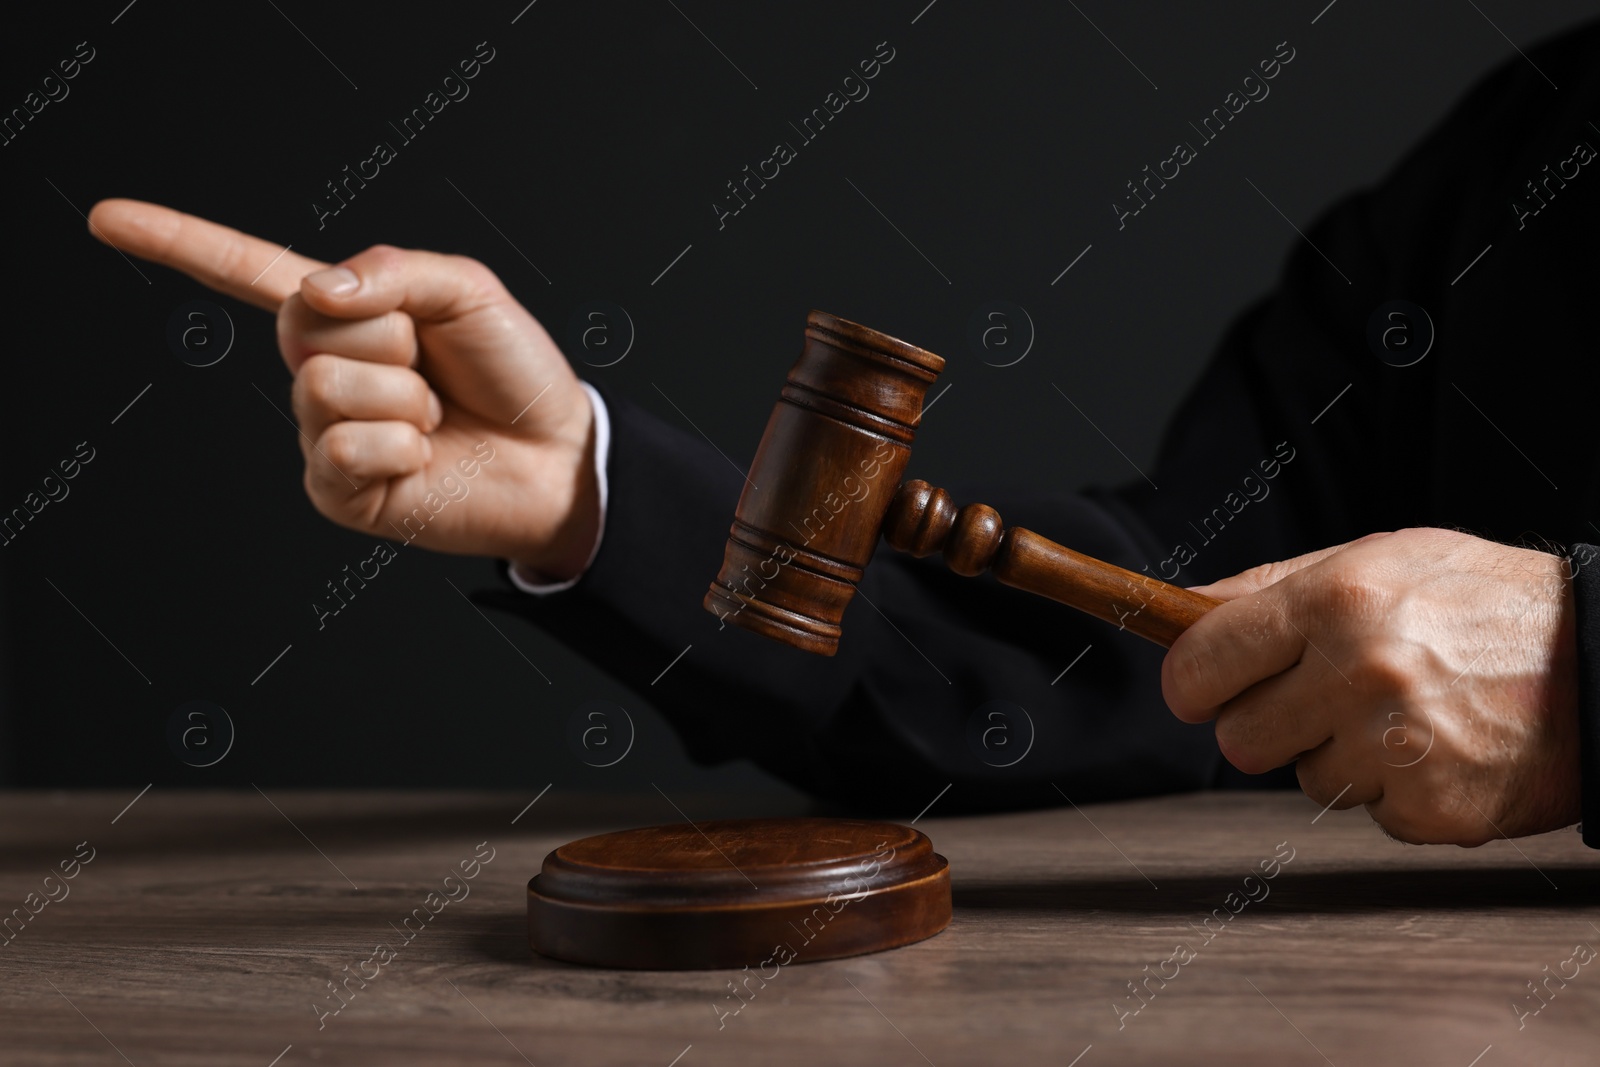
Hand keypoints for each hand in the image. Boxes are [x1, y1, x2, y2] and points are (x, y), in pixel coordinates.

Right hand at [86, 199, 598, 578]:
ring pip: (326, 383)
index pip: (248, 273)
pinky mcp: (337, 488)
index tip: (105, 220)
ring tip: (433, 414)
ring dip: (403, 395)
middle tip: (431, 365)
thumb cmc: (514, 374)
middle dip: (389, 334)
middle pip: (304, 322)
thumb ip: (393, 268)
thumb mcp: (467, 290)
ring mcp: (324, 431)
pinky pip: (345, 446)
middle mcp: (323, 370)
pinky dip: (400, 446)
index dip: (178, 243)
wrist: (557, 456)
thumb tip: (318, 289)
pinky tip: (423, 456)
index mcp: (347, 314)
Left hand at [1161, 528, 1579, 844]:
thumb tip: (1182, 608)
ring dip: (1338, 755)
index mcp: (1337, 601)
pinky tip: (1439, 747)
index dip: (1192, 681)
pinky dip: (1394, 789)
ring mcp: (1399, 749)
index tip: (1199, 687)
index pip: (1202, 665)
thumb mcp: (1377, 558)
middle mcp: (1362, 674)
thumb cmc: (1482, 601)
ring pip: (1304, 780)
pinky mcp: (1433, 809)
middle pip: (1237, 739)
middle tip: (1319, 697)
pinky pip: (1368, 812)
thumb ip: (1270, 587)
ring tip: (1402, 713)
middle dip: (1265, 722)